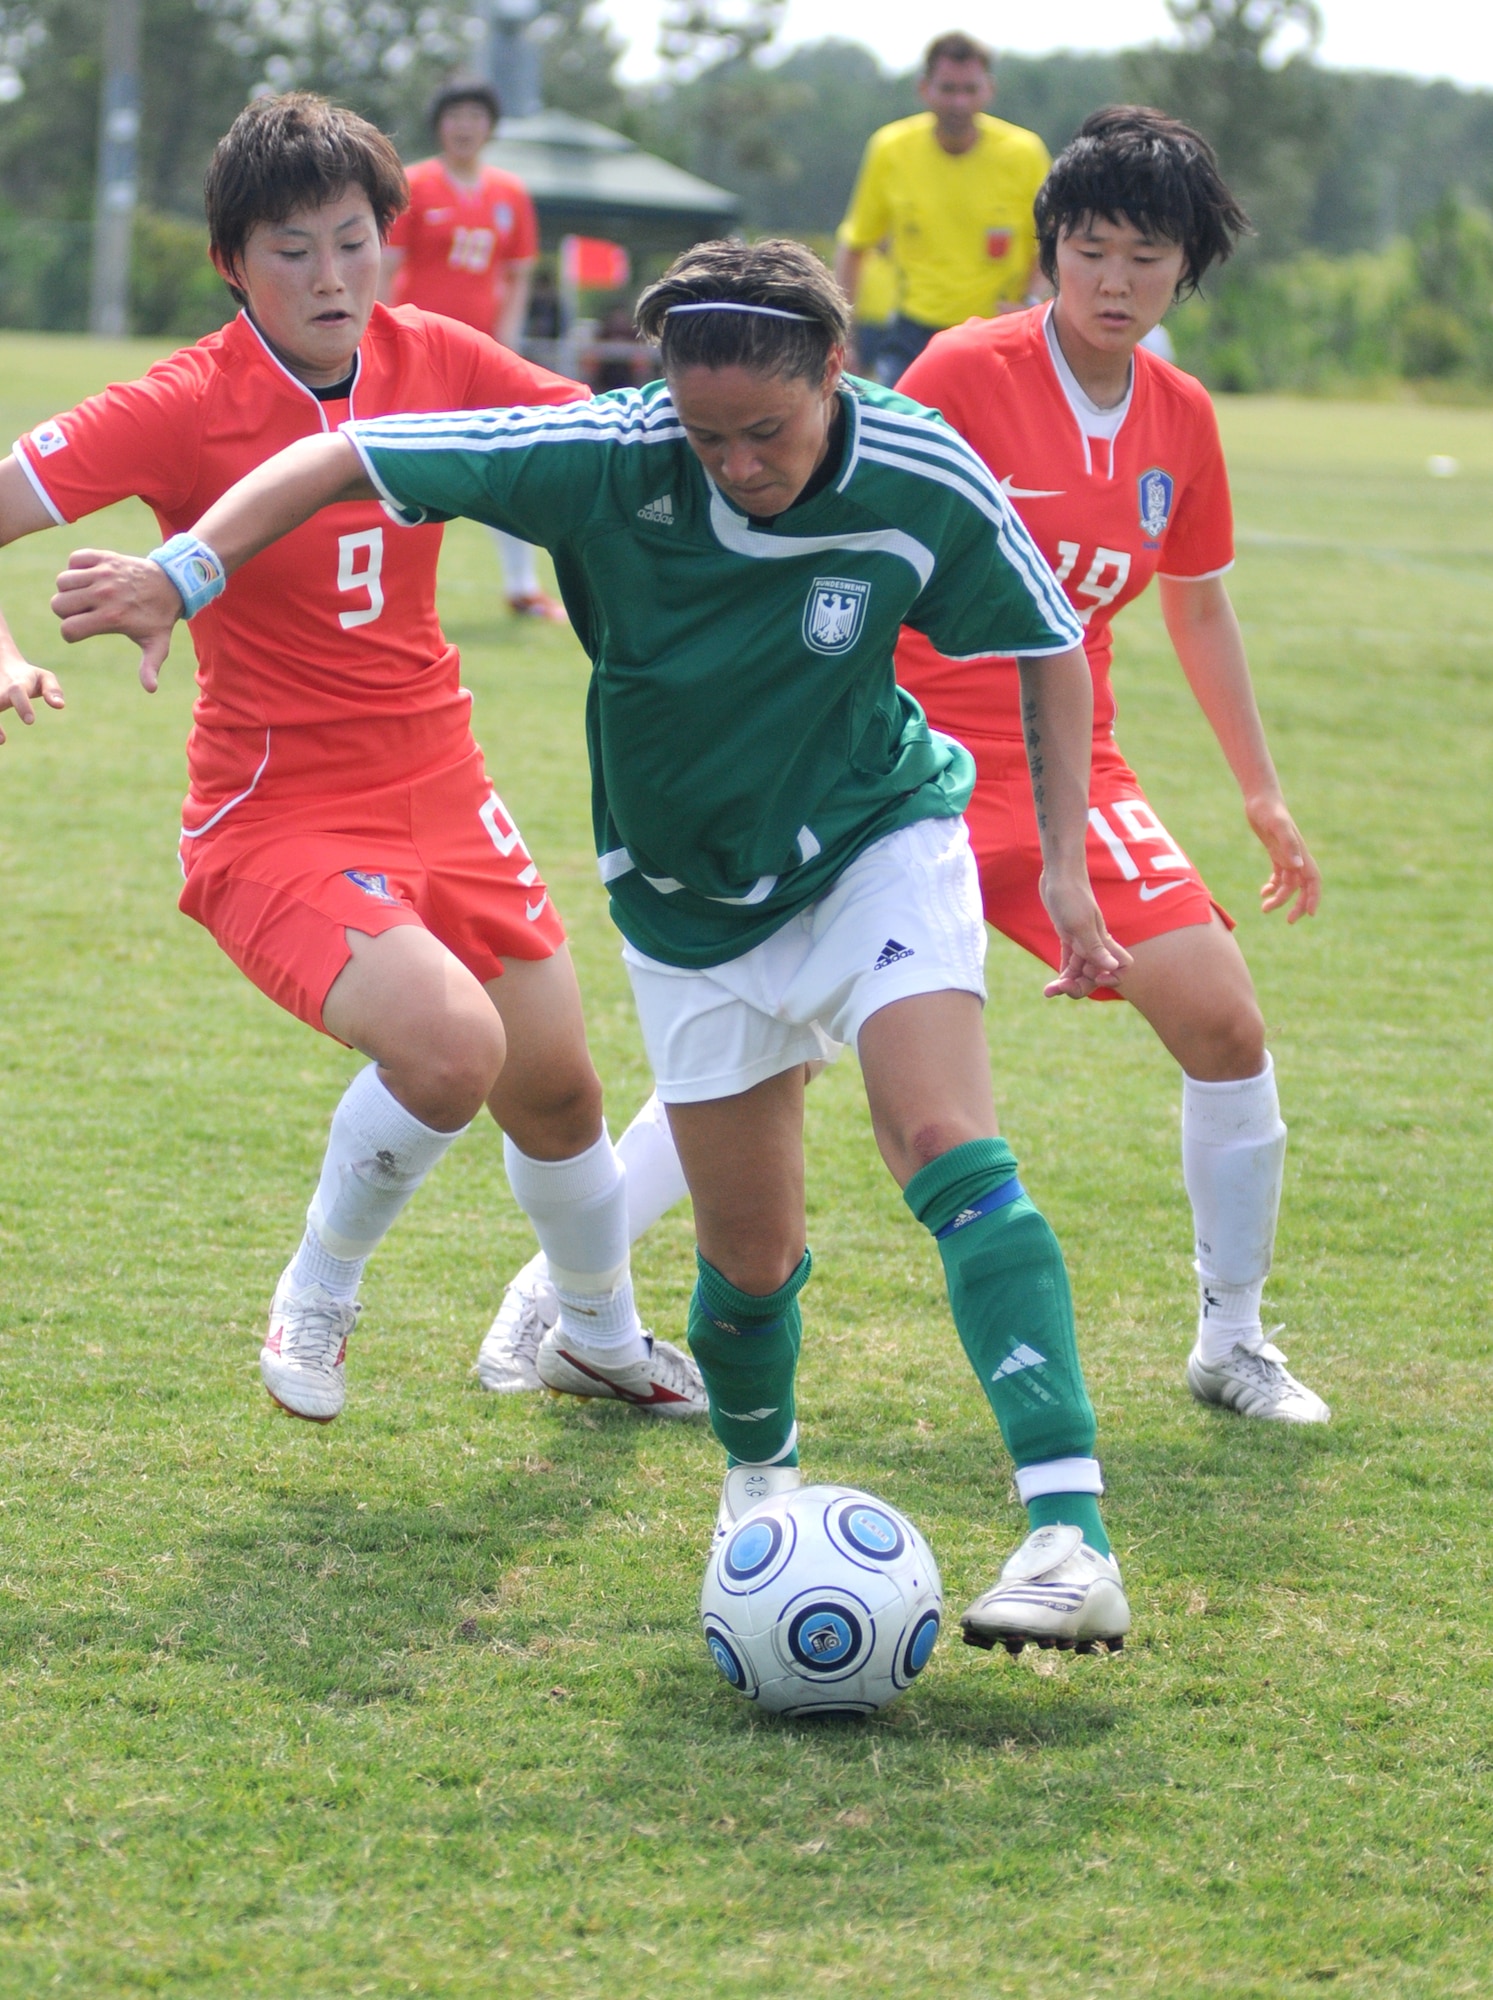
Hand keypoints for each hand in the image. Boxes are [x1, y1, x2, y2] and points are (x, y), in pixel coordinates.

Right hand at [0, 656, 64, 743]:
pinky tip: (0, 740)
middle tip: (2, 740)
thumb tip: (60, 705)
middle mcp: (0, 692)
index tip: (30, 721)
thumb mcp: (44, 678)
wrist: (2, 664)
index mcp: (16, 685)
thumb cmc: (29, 676)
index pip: (17, 693)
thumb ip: (53, 690)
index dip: (22, 706)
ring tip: (1, 742)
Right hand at [51, 548, 181, 691]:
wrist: (171, 583)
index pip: (68, 629)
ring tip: (85, 595)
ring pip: (62, 581)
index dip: (70, 634)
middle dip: (66, 612)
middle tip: (83, 612)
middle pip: (58, 604)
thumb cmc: (159, 617)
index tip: (82, 631)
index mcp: (112, 618)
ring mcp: (103, 574)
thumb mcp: (157, 644)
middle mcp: (104, 594)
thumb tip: (151, 689)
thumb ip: (150, 667)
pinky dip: (77, 567)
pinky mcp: (103, 557)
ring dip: (69, 589)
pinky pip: (74, 559)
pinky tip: (90, 577)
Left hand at [1039, 866, 1132, 997]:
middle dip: (1080, 986)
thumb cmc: (1070, 894)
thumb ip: (1095, 948)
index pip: (1120, 968)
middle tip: (1058, 988)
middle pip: (1096, 975)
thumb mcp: (1079, 924)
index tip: (1093, 977)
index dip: (1110, 978)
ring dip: (1068, 983)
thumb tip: (1113, 968)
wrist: (1059, 872)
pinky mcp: (1069, 935)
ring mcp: (1082, 940)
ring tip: (1049, 991)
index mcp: (1104, 941)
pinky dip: (1063, 973)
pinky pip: (1070, 961)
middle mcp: (1096, 943)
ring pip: (1081, 970)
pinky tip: (1052, 983)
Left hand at [1247, 793, 1320, 923]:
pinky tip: (1263, 892)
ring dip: (1279, 898)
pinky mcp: (1275, 852)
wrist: (1260, 799)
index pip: (1313, 880)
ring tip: (1264, 909)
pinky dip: (1272, 887)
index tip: (1310, 914)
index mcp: (1300, 854)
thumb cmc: (1269, 811)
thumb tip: (1297, 867)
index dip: (1314, 897)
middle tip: (1289, 921)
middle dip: (1298, 905)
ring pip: (1288, 884)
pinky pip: (1278, 876)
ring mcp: (1286, 855)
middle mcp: (1296, 857)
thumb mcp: (1277, 827)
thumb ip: (1289, 845)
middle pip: (1302, 887)